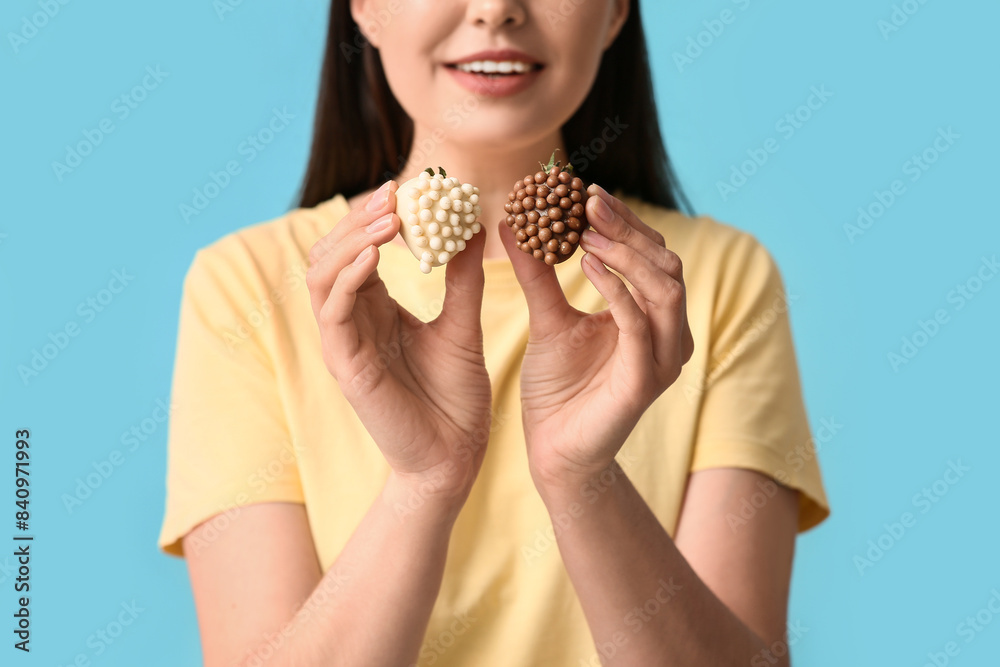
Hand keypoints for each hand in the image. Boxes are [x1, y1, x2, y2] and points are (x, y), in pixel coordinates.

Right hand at [306, 182, 491, 500]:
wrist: (455, 458)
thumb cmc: (455, 398)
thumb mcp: (463, 326)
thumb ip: (463, 280)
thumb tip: (474, 227)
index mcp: (376, 309)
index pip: (359, 248)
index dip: (376, 216)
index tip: (408, 188)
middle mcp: (353, 321)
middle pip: (333, 253)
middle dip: (360, 219)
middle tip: (395, 194)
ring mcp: (345, 343)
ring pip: (324, 275)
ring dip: (351, 240)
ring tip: (388, 219)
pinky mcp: (345, 366)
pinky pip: (333, 312)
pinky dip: (348, 278)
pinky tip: (374, 256)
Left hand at [499, 185, 693, 490]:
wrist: (553, 451)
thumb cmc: (556, 390)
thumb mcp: (547, 319)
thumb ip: (537, 273)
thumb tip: (512, 222)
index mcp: (650, 317)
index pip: (651, 255)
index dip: (623, 222)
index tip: (586, 193)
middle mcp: (666, 335)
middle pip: (665, 263)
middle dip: (627, 228)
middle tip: (588, 203)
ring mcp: (661, 359)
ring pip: (664, 287)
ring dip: (627, 252)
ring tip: (586, 232)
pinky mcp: (644, 381)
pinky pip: (639, 324)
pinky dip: (618, 289)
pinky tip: (587, 265)